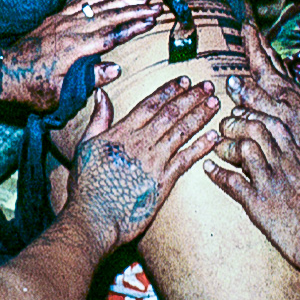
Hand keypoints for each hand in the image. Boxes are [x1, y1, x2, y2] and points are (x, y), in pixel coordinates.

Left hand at [1, 0, 157, 110]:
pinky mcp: (57, 19)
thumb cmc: (32, 88)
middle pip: (110, 16)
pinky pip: (82, 3)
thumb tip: (115, 69)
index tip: (151, 20)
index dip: (134, 27)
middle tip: (156, 6)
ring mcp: (64, 21)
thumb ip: (88, 80)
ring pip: (99, 7)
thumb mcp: (60, 93)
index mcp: (76, 49)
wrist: (4, 72)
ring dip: (123, 1)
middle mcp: (72, 30)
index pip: (112, 35)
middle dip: (136, 10)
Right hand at [65, 77, 219, 251]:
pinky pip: (187, 159)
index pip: (151, 104)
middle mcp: (141, 142)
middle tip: (207, 86)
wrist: (94, 218)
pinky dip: (201, 146)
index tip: (184, 81)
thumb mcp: (85, 145)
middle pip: (171, 113)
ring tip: (215, 103)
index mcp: (122, 132)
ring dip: (200, 115)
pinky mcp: (164, 181)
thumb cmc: (86, 185)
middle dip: (191, 97)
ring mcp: (154, 162)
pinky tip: (213, 136)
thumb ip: (98, 119)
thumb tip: (102, 94)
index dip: (169, 90)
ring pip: (182, 132)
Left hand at [208, 26, 299, 273]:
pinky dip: (216, 175)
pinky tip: (207, 168)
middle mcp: (282, 164)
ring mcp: (269, 183)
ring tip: (215, 144)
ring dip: (225, 145)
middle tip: (224, 124)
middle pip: (254, 130)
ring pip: (241, 150)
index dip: (254, 114)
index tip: (242, 111)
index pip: (273, 123)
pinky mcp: (258, 205)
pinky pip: (231, 184)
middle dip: (235, 123)